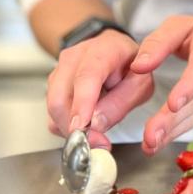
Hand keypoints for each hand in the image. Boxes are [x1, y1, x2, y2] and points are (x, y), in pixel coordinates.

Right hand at [46, 29, 153, 149]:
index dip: (82, 104)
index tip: (82, 128)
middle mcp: (75, 58)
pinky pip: (52, 114)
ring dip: (71, 128)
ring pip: (53, 108)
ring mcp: (60, 70)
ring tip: (96, 135)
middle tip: (97, 143)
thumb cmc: (129, 66)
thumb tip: (96, 125)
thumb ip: (121, 103)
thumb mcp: (140, 84)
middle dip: (74, 126)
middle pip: (59, 96)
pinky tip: (85, 125)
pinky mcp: (53, 86)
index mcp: (102, 50)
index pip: (86, 76)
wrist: (114, 52)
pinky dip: (66, 126)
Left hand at [130, 16, 192, 154]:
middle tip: (150, 136)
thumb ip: (159, 42)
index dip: (189, 88)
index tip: (173, 103)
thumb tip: (138, 65)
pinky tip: (158, 143)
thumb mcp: (186, 25)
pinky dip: (176, 133)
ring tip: (149, 145)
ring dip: (171, 132)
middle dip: (171, 120)